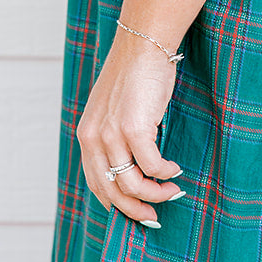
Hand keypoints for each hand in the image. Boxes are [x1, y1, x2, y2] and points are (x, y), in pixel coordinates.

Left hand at [75, 30, 185, 226]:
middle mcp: (93, 137)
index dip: (116, 204)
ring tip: (172, 190)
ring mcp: (112, 134)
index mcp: (86, 135)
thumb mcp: (114, 109)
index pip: (96, 182)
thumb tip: (133, 168)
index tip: (137, 212)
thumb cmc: (135, 75)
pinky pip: (152, 165)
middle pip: (112, 191)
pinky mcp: (134, 128)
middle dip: (135, 210)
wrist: (144, 44)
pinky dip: (165, 173)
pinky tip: (175, 169)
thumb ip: (114, 136)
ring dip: (155, 193)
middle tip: (155, 217)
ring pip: (132, 183)